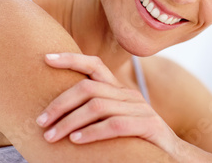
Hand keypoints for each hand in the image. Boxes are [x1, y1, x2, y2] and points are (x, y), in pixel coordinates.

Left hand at [35, 53, 180, 156]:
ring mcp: (140, 108)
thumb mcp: (114, 120)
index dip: (71, 59)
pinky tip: (75, 141)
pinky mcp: (148, 125)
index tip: (46, 58)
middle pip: (88, 87)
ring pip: (97, 106)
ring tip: (51, 136)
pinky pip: (115, 125)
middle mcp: (128, 94)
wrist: (171, 155)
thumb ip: (94, 112)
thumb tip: (57, 113)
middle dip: (60, 103)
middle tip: (40, 121)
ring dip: (69, 121)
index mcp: (119, 90)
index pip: (94, 65)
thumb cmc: (134, 140)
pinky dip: (92, 132)